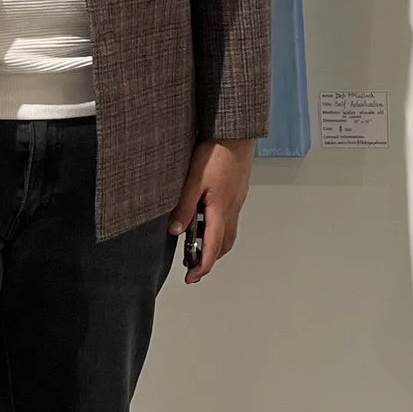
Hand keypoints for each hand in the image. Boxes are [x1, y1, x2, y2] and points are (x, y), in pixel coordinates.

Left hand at [170, 138, 254, 283]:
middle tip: (193, 264)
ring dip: (215, 243)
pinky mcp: (237, 192)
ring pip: (228, 231)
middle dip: (210, 258)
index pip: (213, 247)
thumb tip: (176, 231)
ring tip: (196, 243)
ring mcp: (236, 201)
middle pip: (224, 244)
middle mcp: (232, 209)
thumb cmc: (216, 153)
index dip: (203, 266)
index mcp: (220, 210)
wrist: (237, 133)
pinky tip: (204, 217)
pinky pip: (229, 218)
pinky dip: (217, 227)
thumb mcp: (193, 181)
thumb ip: (184, 207)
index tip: (192, 277)